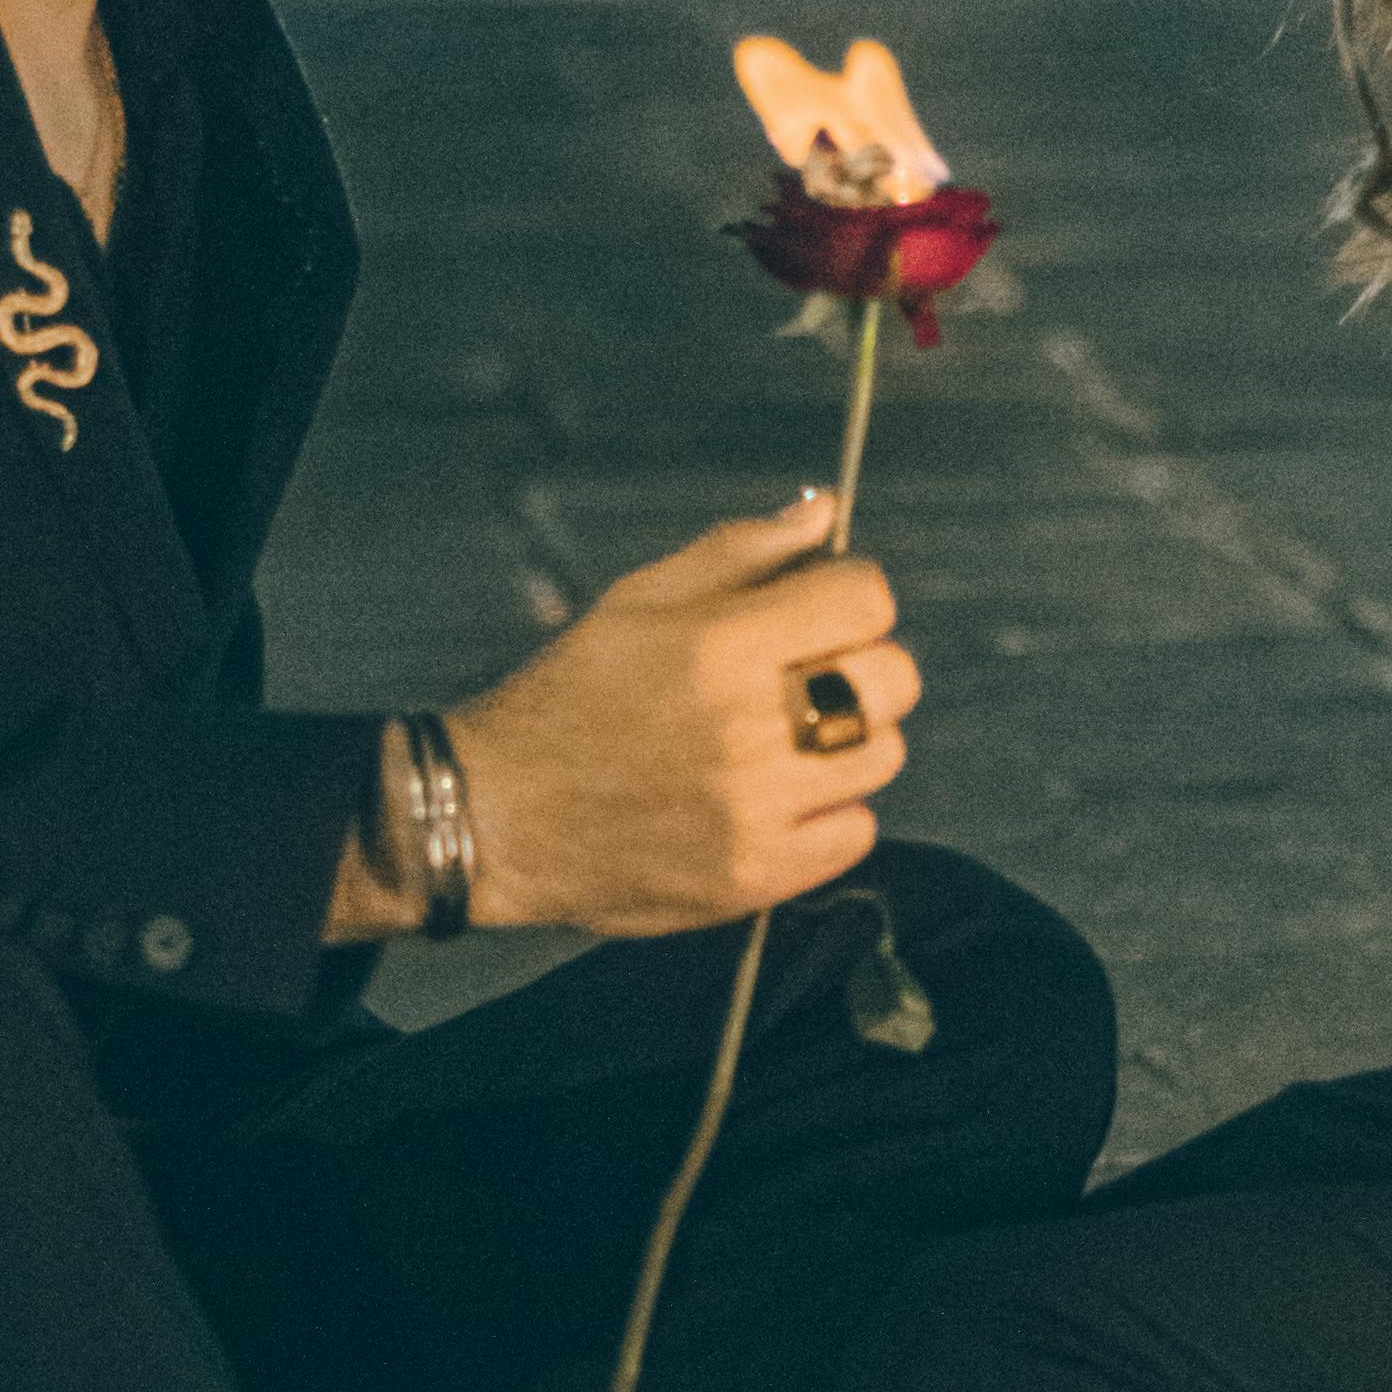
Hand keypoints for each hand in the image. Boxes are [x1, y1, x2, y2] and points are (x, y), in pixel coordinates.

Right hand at [447, 490, 918, 932]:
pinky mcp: (755, 876)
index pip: (866, 599)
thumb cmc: (570, 696)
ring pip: (882, 756)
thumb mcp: (640, 601)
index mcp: (722, 646)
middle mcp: (748, 728)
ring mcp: (757, 810)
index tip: (822, 612)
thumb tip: (826, 514)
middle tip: (808, 679)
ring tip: (782, 743)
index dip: (852, 596)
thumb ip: (741, 552)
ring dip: (847, 742)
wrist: (496, 815)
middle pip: (894, 680)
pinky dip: (830, 813)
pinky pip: (856, 833)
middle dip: (862, 666)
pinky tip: (777, 799)